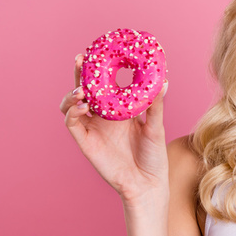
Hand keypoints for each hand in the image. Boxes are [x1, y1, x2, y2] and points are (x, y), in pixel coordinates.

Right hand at [58, 54, 169, 204]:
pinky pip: (72, 124)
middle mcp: (102, 116)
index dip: (98, 69)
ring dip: (72, 94)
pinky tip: (82, 106)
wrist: (147, 183)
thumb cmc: (154, 155)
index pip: (104, 84)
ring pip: (71, 105)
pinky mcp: (85, 142)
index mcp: (118, 109)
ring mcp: (92, 128)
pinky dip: (73, 112)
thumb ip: (156, 105)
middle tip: (80, 59)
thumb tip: (164, 81)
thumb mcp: (156, 126)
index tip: (98, 52)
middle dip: (79, 74)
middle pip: (83, 90)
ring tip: (81, 90)